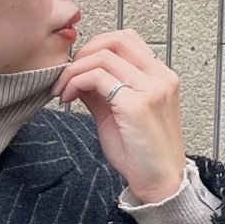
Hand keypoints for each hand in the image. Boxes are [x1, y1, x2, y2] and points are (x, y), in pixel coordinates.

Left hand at [54, 28, 187, 203]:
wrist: (160, 184)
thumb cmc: (140, 154)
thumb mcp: (117, 113)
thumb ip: (101, 89)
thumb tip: (77, 73)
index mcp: (160, 76)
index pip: (126, 39)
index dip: (95, 46)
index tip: (77, 69)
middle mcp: (160, 77)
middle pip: (116, 40)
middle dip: (83, 53)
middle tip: (65, 77)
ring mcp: (151, 89)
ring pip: (103, 56)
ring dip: (74, 70)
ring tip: (63, 92)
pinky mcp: (137, 105)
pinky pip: (97, 78)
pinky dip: (76, 83)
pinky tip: (68, 100)